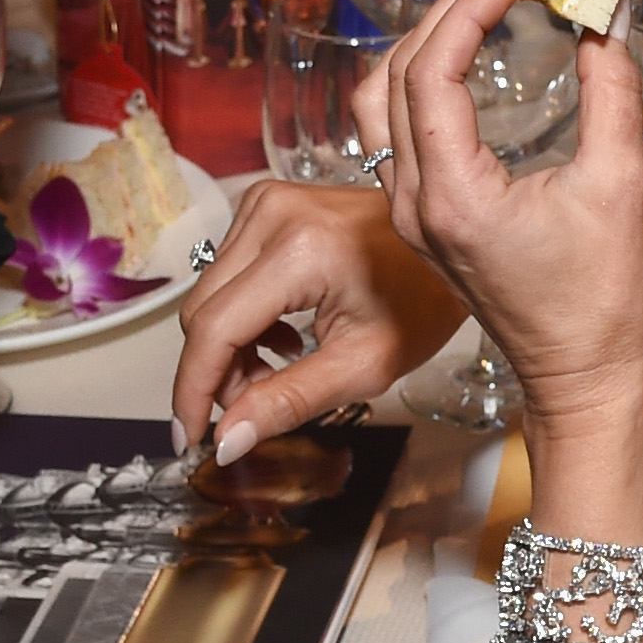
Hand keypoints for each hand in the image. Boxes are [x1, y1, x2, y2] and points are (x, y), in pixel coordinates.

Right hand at [171, 181, 470, 461]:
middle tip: (251, 411)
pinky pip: (226, 273)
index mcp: (300, 250)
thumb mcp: (363, 365)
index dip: (193, 390)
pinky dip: (241, 316)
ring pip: (209, 296)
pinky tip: (281, 339)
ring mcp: (266, 202)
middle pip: (202, 313)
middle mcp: (271, 214)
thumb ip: (288, 402)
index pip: (214, 330)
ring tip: (279, 372)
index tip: (191, 438)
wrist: (451, 244)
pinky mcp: (267, 204)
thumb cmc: (423, 301)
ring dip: (230, 347)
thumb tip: (227, 440)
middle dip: (216, 373)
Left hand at [373, 0, 642, 432]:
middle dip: (453, 3)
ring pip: (387, 93)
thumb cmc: (603, 299)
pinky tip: (472, 39)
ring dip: (431, 31)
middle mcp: (411, 200)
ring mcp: (410, 208)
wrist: (583, 376)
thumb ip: (610, 90)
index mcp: (449, 196)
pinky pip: (402, 121)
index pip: (430, 68)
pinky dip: (429, 68)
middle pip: (398, 69)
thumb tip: (605, 12)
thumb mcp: (621, 185)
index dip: (472, 5)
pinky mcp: (424, 212)